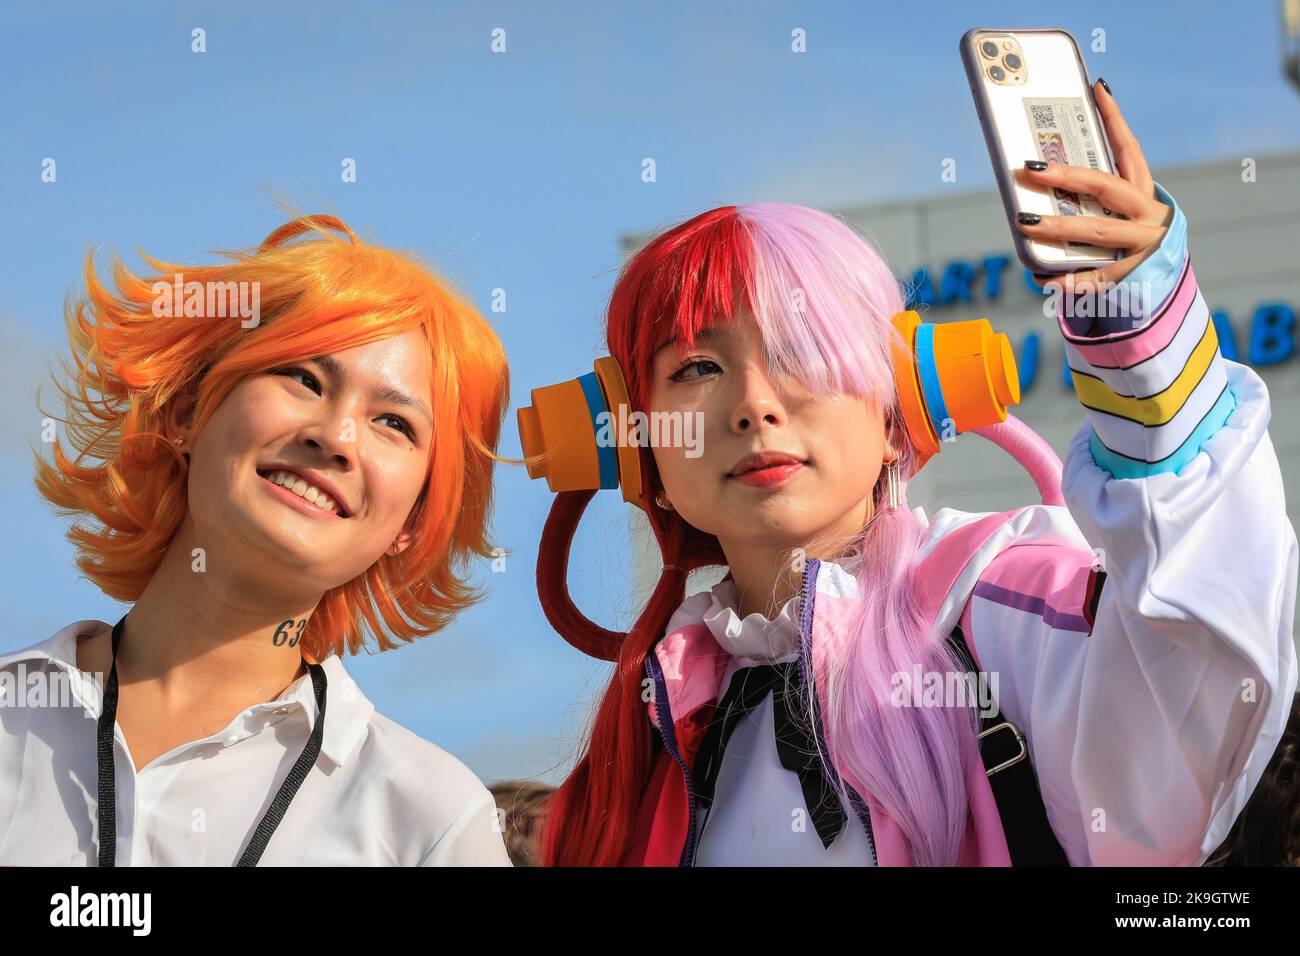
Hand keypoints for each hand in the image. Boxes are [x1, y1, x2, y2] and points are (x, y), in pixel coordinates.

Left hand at [1015, 79, 1173, 293]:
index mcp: (1143, 192)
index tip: (1096, 89)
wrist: (1165, 280)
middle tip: (1031, 168)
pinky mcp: (1130, 277)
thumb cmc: (1130, 237)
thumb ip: (1095, 194)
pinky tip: (1038, 276)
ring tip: (1023, 221)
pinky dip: (1063, 278)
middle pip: (1105, 187)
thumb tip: (1043, 169)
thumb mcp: (1121, 211)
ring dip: (1058, 226)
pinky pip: (1092, 278)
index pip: (1128, 149)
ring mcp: (1141, 245)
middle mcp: (1147, 214)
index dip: (1114, 118)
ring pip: (1097, 231)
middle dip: (1066, 177)